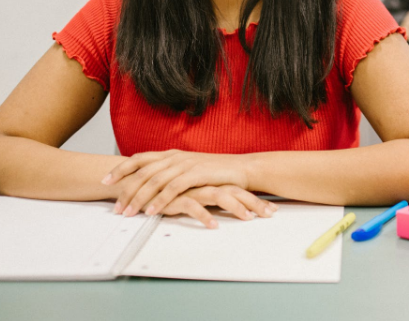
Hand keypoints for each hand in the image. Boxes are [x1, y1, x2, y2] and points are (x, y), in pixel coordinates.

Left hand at [103, 149, 249, 216]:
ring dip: (139, 197)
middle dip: (125, 189)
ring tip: (129, 213)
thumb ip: (171, 174)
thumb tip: (151, 185)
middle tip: (115, 207)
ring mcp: (185, 164)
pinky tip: (151, 211)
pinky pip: (173, 188)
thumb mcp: (189, 170)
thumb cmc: (216, 173)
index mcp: (171, 154)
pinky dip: (160, 200)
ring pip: (154, 180)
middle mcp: (175, 157)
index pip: (140, 158)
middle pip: (143, 171)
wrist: (242, 169)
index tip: (105, 181)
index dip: (121, 168)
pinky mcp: (197, 174)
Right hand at [160, 185, 277, 228]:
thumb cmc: (165, 190)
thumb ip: (207, 196)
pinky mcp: (175, 197)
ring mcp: (191, 188)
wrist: (138, 181)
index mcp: (209, 181)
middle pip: (234, 190)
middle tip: (269, 214)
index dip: (254, 199)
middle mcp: (203, 183)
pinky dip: (204, 216)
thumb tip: (226, 206)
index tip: (271, 210)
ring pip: (218, 195)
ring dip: (235, 207)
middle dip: (254, 203)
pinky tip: (214, 225)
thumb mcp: (191, 192)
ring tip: (248, 218)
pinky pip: (192, 206)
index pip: (237, 188)